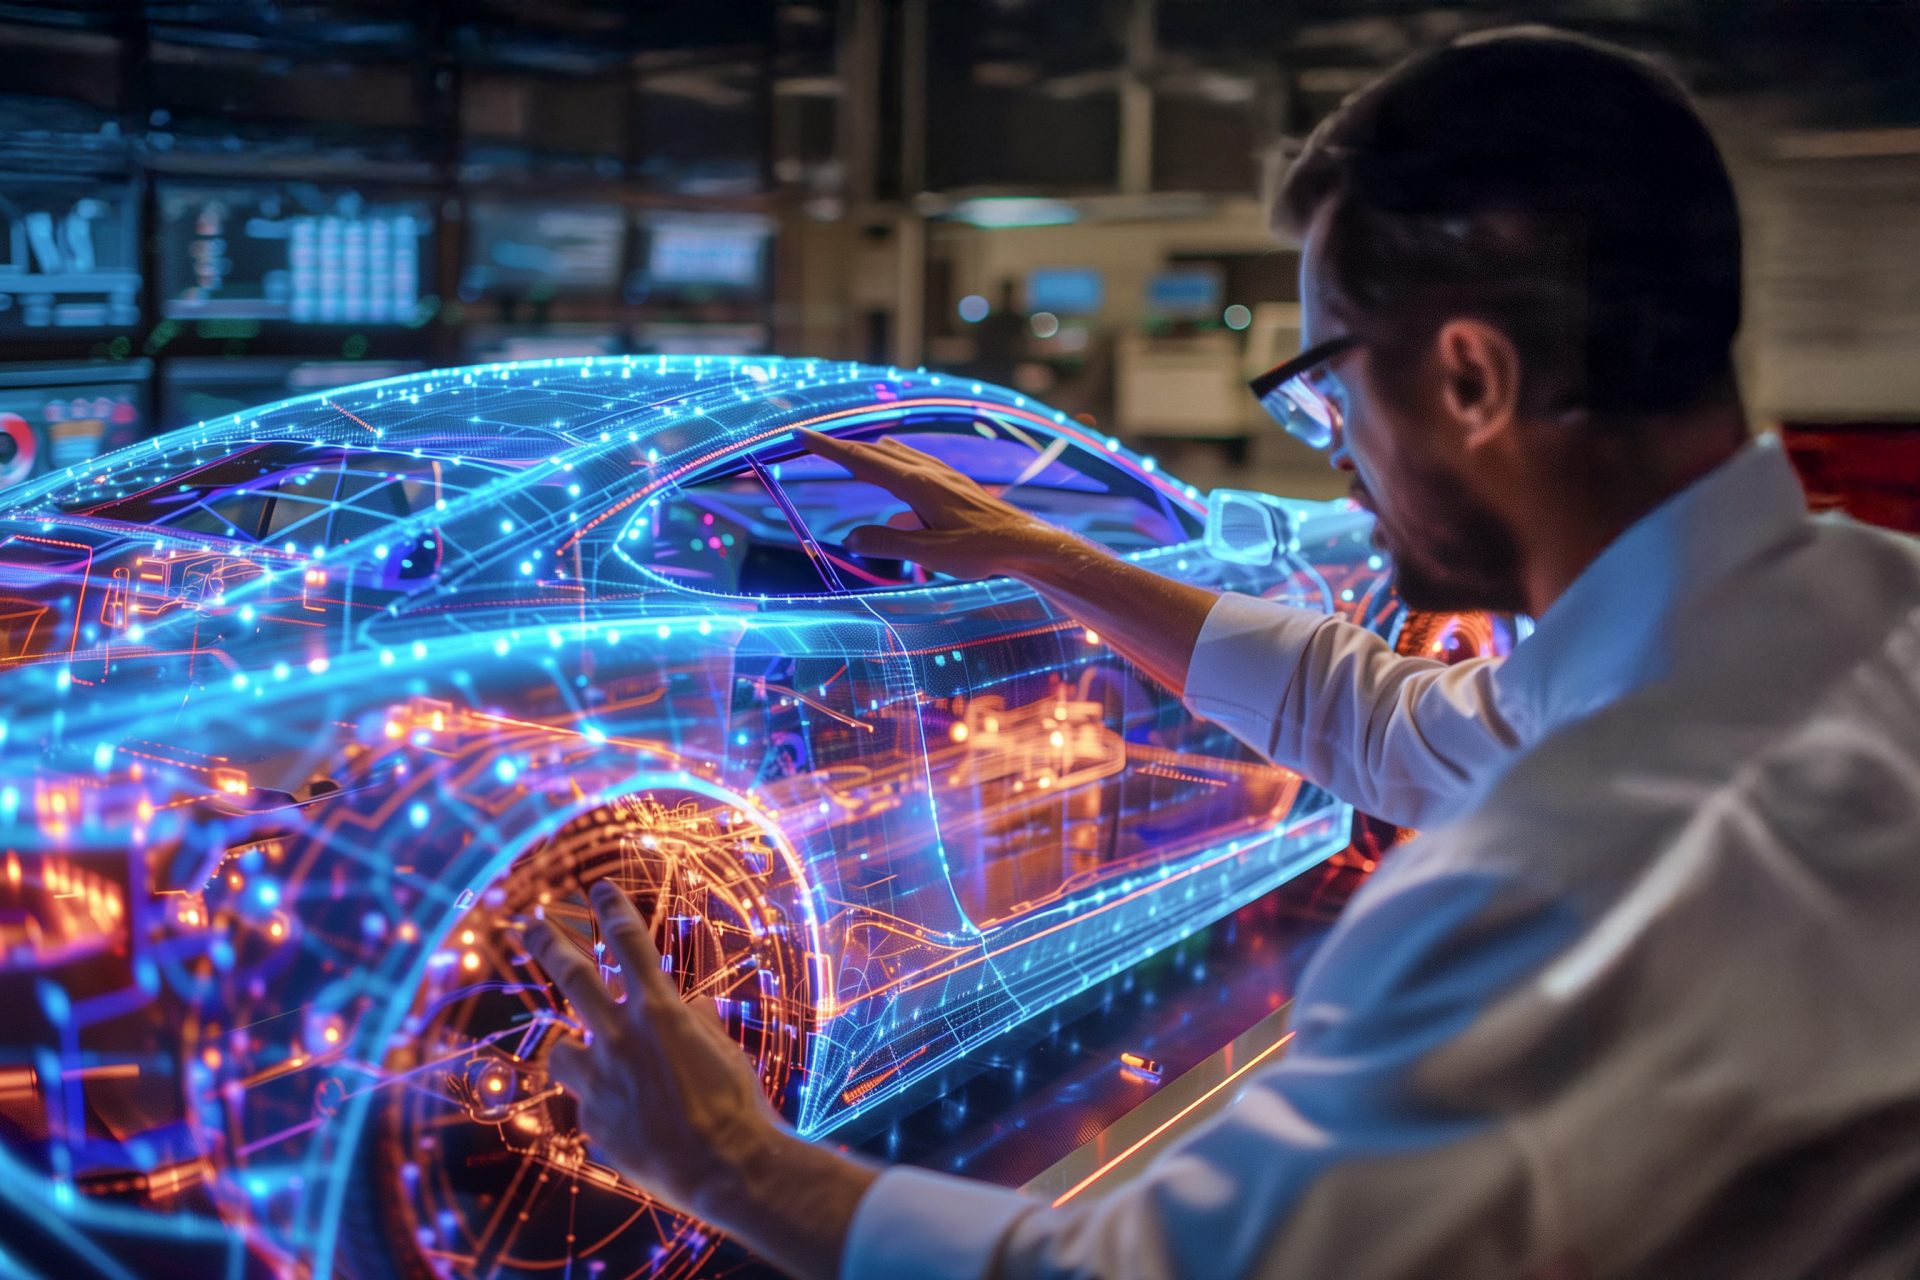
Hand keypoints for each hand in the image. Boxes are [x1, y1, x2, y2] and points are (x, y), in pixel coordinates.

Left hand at [526, 880, 785, 1220]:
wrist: (726, 1168)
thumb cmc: (737, 1104)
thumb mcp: (723, 1051)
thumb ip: (696, 1026)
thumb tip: (690, 1015)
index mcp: (659, 1012)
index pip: (629, 944)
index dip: (612, 911)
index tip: (599, 890)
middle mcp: (620, 1039)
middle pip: (573, 976)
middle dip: (549, 944)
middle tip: (531, 924)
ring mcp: (600, 1083)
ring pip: (561, 1052)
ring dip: (572, 1051)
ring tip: (584, 1061)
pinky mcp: (593, 1124)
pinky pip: (590, 1105)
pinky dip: (607, 1107)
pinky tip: (637, 1127)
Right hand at [797, 428, 1078, 579]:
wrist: (1025, 542)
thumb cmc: (981, 550)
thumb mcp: (931, 553)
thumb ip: (889, 544)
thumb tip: (850, 538)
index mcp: (917, 485)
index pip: (862, 461)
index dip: (829, 448)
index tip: (801, 435)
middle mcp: (928, 472)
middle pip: (875, 452)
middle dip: (841, 447)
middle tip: (812, 442)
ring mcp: (943, 475)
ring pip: (897, 454)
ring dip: (868, 452)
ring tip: (849, 453)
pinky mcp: (954, 483)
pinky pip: (914, 463)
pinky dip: (893, 460)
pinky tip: (898, 471)